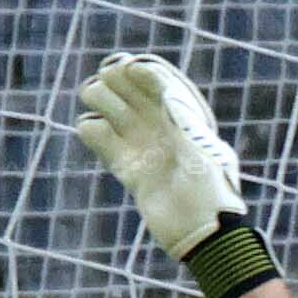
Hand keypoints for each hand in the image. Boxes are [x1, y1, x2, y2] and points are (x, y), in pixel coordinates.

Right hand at [74, 54, 243, 262]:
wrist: (201, 230)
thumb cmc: (208, 182)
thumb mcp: (194, 136)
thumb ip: (169, 101)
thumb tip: (136, 67)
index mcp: (184, 110)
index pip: (152, 73)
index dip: (137, 67)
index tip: (129, 67)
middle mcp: (160, 123)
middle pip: (124, 83)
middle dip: (114, 77)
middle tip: (111, 85)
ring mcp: (141, 143)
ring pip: (106, 103)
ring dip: (98, 97)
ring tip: (100, 106)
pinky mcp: (126, 166)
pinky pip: (96, 135)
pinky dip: (90, 129)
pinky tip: (95, 132)